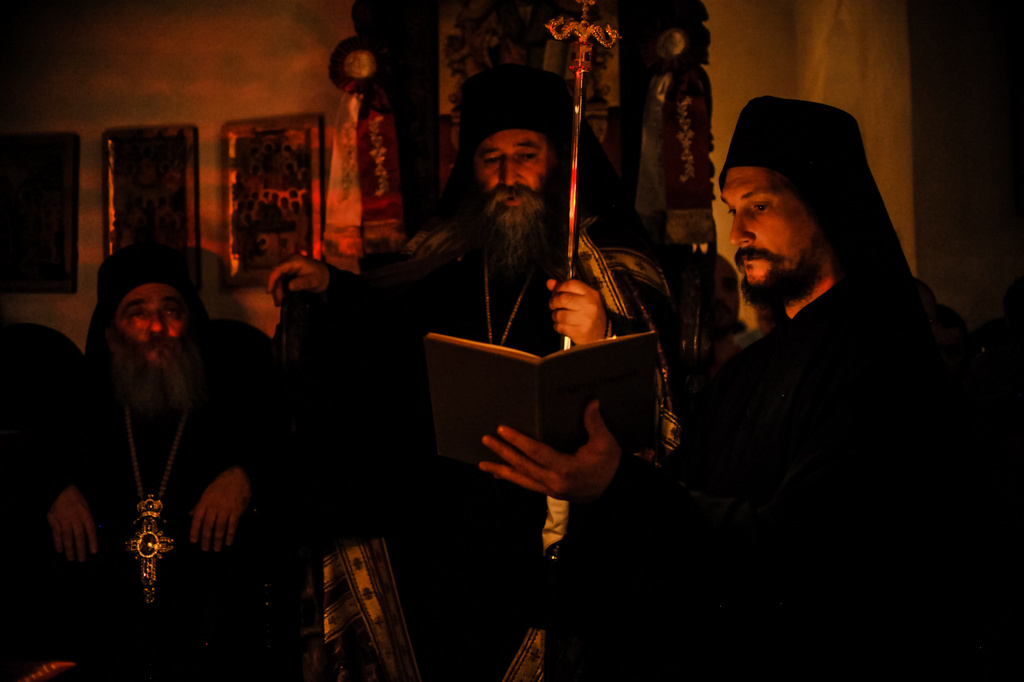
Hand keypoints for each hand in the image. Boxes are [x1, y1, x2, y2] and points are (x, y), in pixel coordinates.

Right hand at [47, 485, 97, 561]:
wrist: (61, 491)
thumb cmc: (76, 499)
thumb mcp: (87, 506)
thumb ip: (88, 519)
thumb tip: (90, 533)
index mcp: (85, 514)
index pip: (90, 530)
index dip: (92, 541)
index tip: (94, 552)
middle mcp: (75, 518)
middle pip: (78, 536)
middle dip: (80, 549)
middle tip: (82, 560)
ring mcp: (64, 520)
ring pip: (67, 537)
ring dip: (69, 549)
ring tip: (71, 558)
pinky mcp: (54, 520)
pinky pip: (56, 534)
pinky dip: (57, 543)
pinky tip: (60, 550)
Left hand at [189, 466, 250, 550]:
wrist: (237, 476)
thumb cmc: (221, 484)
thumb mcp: (207, 492)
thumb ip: (199, 505)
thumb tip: (190, 515)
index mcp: (205, 502)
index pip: (197, 519)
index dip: (194, 530)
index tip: (193, 541)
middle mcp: (214, 506)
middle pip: (208, 526)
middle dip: (206, 539)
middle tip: (205, 549)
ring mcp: (226, 509)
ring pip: (220, 527)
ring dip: (218, 540)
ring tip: (216, 549)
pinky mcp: (236, 510)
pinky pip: (232, 525)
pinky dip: (230, 535)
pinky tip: (229, 542)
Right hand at [267, 254, 329, 305]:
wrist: (325, 276)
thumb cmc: (320, 277)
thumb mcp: (313, 281)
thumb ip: (301, 283)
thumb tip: (289, 287)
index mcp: (294, 261)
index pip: (278, 269)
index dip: (272, 280)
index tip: (269, 291)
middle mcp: (289, 262)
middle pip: (276, 275)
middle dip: (276, 289)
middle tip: (279, 302)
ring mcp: (288, 267)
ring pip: (278, 279)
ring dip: (277, 291)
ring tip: (279, 303)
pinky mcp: (289, 273)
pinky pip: (281, 281)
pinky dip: (281, 290)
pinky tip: (282, 298)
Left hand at [480, 400, 621, 502]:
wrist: (616, 490)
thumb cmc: (610, 465)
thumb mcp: (606, 443)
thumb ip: (595, 423)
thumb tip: (591, 401)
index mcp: (566, 469)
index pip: (536, 453)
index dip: (518, 441)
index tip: (502, 430)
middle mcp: (554, 482)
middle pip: (523, 466)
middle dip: (503, 453)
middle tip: (486, 439)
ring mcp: (551, 490)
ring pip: (521, 480)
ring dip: (501, 470)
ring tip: (483, 464)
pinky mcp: (551, 492)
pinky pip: (527, 484)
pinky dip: (513, 478)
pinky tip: (500, 474)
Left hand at [547, 278, 607, 345]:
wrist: (601, 332)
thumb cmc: (589, 313)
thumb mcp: (582, 298)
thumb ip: (565, 289)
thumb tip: (550, 283)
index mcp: (590, 294)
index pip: (570, 284)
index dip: (559, 287)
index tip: (556, 292)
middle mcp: (589, 305)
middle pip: (562, 299)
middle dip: (553, 302)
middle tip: (554, 305)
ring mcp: (585, 319)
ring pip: (559, 314)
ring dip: (555, 316)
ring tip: (559, 316)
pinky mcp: (579, 331)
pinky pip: (560, 327)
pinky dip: (558, 326)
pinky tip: (563, 325)